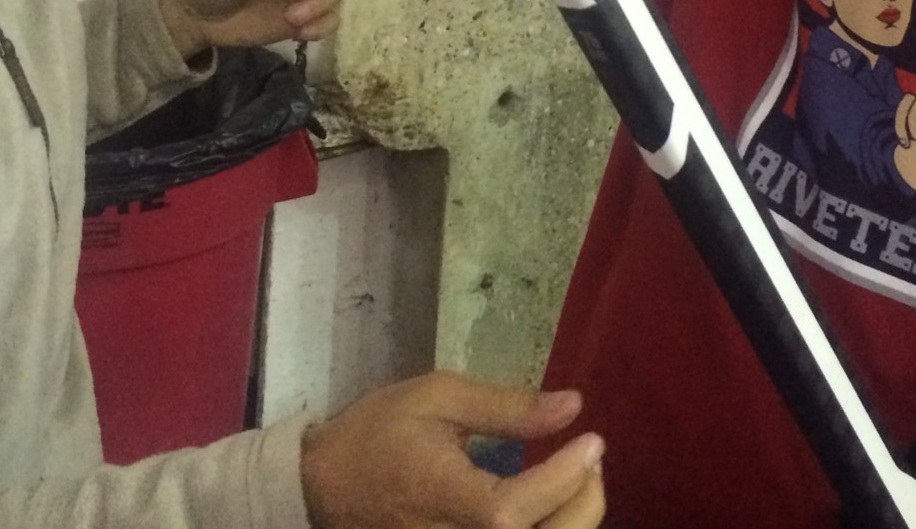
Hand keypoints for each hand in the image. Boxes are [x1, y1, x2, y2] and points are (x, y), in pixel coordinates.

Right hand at [300, 372, 605, 528]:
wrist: (322, 486)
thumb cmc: (377, 434)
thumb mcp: (437, 398)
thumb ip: (506, 406)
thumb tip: (572, 405)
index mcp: (447, 499)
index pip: (518, 508)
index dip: (565, 478)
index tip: (593, 438)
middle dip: (584, 505)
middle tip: (591, 458)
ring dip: (572, 520)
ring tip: (577, 476)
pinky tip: (551, 502)